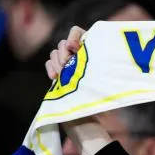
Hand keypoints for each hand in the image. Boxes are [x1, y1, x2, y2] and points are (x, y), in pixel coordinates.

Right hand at [41, 26, 113, 154]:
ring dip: (57, 62)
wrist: (87, 122)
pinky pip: (49, 64)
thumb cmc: (100, 104)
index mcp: (93, 54)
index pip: (79, 32)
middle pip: (64, 43)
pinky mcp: (59, 75)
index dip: (75, 36)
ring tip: (62, 74)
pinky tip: (55, 77)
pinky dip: (50, 68)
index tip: (75, 47)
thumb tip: (89, 51)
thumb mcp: (105, 83)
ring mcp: (68, 66)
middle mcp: (80, 58)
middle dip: (64, 53)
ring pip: (55, 53)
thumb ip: (98, 67)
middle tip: (68, 65)